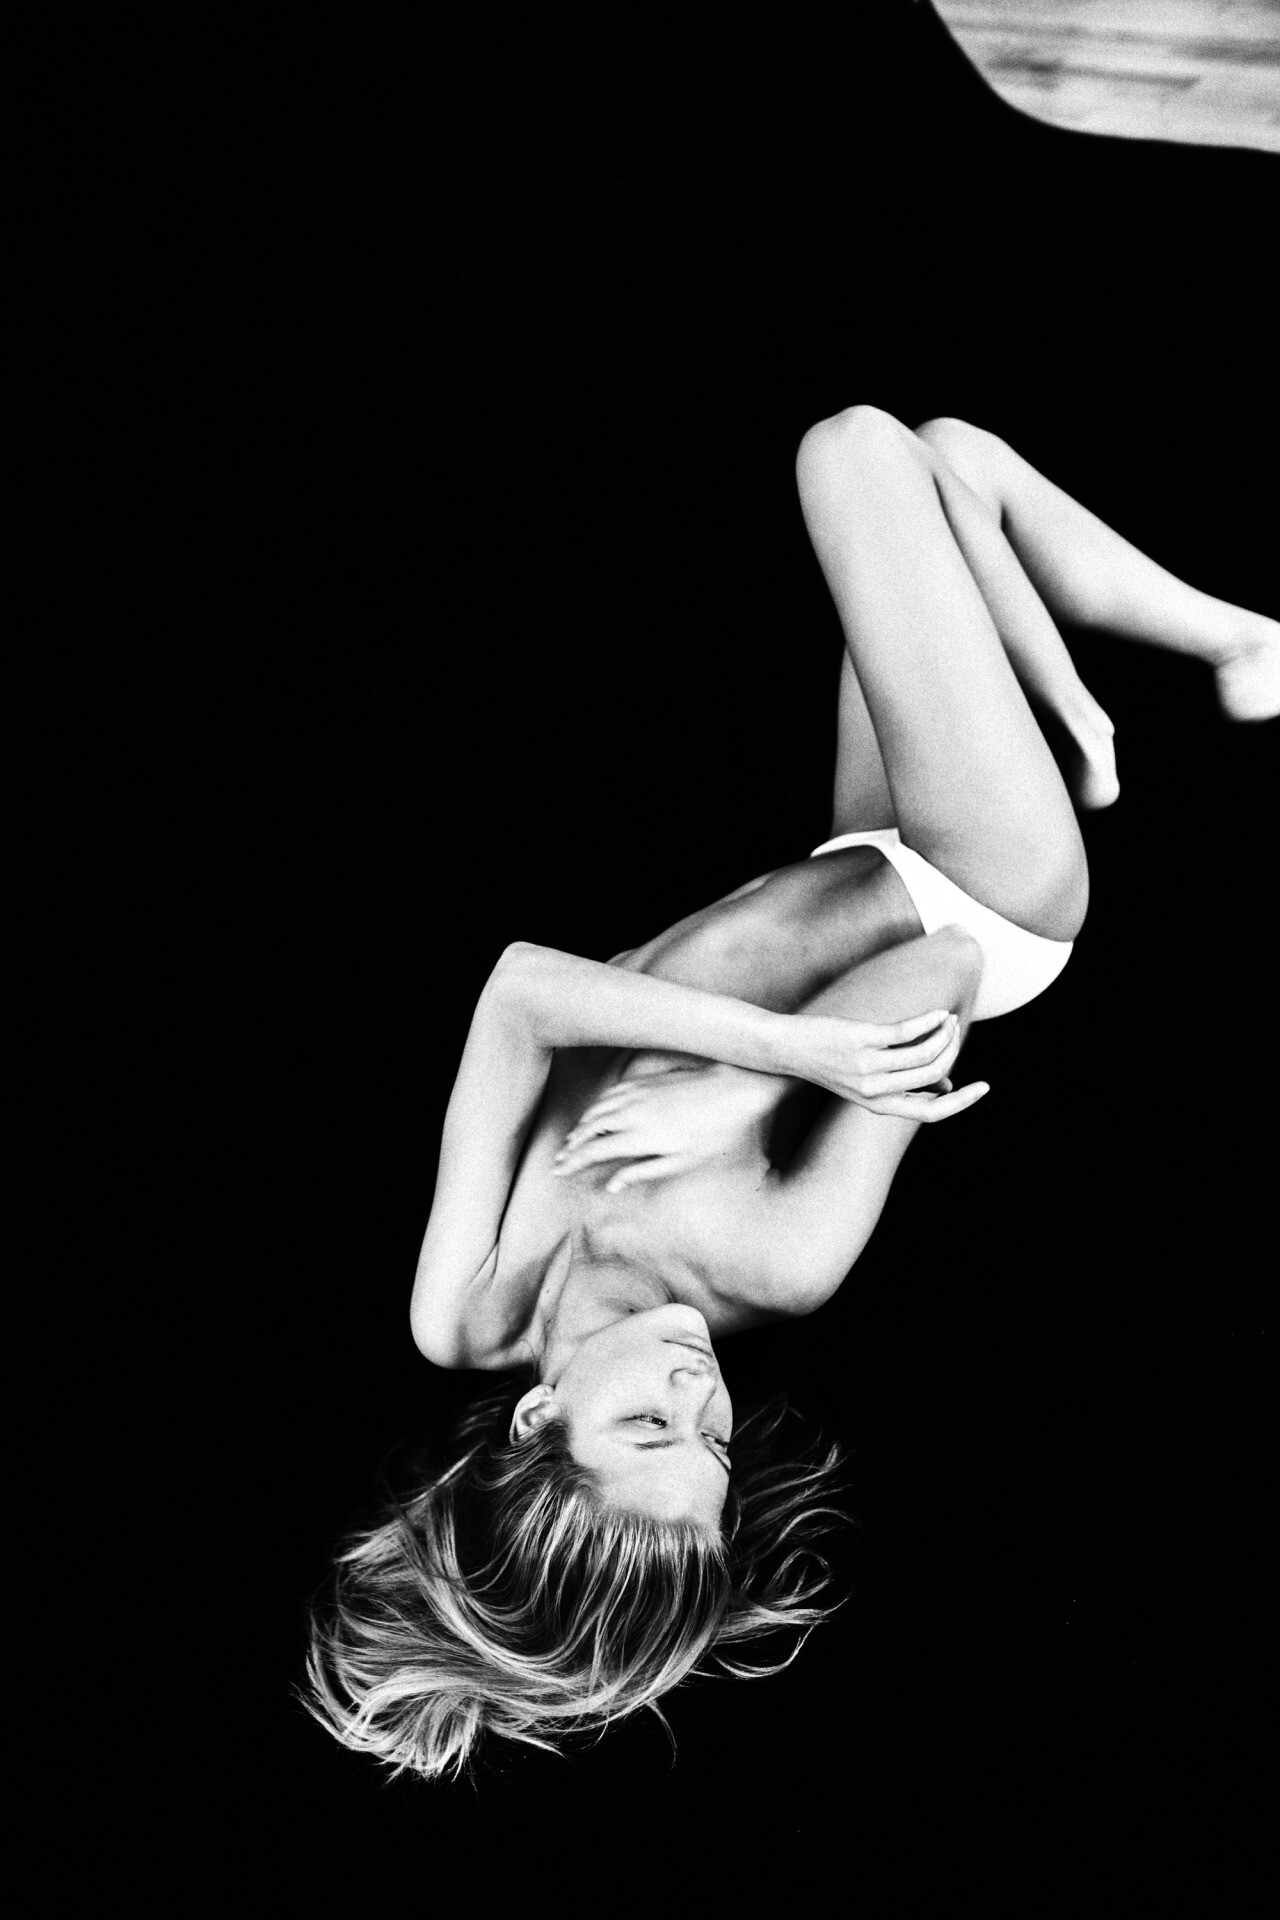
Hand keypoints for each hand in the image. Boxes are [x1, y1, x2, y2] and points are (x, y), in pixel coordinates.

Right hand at [553, 1064, 777, 1193]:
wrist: (731, 1088)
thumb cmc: (713, 1130)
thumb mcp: (681, 1161)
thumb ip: (641, 1172)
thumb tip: (611, 1186)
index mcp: (638, 1137)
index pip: (593, 1151)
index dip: (573, 1163)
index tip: (559, 1172)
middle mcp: (630, 1113)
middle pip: (587, 1130)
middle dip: (570, 1148)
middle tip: (559, 1161)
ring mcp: (635, 1093)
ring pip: (595, 1111)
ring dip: (579, 1128)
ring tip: (571, 1143)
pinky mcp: (642, 1081)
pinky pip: (608, 1096)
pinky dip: (594, 1109)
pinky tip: (594, 1115)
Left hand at [782, 1007, 987, 1121]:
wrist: (787, 1048)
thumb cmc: (831, 1063)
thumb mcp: (867, 1084)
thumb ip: (905, 1087)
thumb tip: (945, 1087)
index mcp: (879, 1105)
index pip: (931, 1113)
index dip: (962, 1103)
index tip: (984, 1087)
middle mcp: (875, 1090)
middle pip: (933, 1076)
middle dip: (953, 1052)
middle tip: (956, 1032)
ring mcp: (868, 1066)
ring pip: (924, 1053)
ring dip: (944, 1034)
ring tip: (948, 1020)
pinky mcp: (862, 1040)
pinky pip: (907, 1032)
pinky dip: (930, 1021)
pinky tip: (939, 1013)